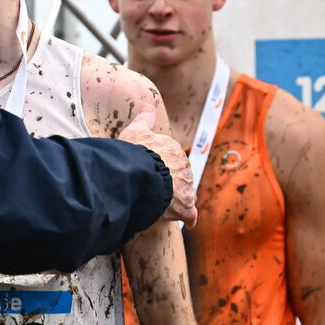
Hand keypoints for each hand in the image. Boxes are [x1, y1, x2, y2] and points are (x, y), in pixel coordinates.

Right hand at [118, 104, 196, 227]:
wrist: (140, 174)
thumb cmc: (135, 153)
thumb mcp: (136, 131)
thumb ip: (144, 118)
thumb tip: (147, 103)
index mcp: (172, 150)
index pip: (170, 158)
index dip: (160, 165)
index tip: (153, 170)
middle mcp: (183, 167)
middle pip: (177, 176)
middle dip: (169, 183)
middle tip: (152, 189)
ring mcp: (185, 187)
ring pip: (182, 194)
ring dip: (174, 199)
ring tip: (159, 205)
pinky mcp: (184, 206)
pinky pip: (189, 213)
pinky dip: (187, 217)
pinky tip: (186, 222)